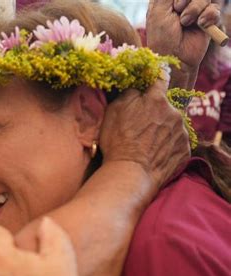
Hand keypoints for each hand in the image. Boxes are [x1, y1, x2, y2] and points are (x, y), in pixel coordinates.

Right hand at [100, 69, 189, 189]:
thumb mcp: (114, 110)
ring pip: (173, 125)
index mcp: (156, 100)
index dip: (154, 81)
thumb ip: (129, 94)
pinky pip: (177, 143)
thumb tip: (137, 88)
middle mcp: (174, 113)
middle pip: (166, 106)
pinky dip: (168, 146)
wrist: (130, 172)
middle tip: (142, 126)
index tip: (151, 84)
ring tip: (147, 144)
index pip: (160, 80)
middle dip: (157, 112)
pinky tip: (154, 154)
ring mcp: (182, 132)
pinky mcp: (185, 150)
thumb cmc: (118, 141)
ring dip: (163, 129)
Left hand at [146, 0, 220, 87]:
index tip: (176, 5)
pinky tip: (200, 25)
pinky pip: (215, 9)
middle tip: (178, 10)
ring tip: (186, 22)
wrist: (175, 58)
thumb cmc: (162, 36)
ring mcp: (196, 10)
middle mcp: (182, 2)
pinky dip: (208, 16)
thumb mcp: (159, 10)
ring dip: (196, 8)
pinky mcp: (207, 20)